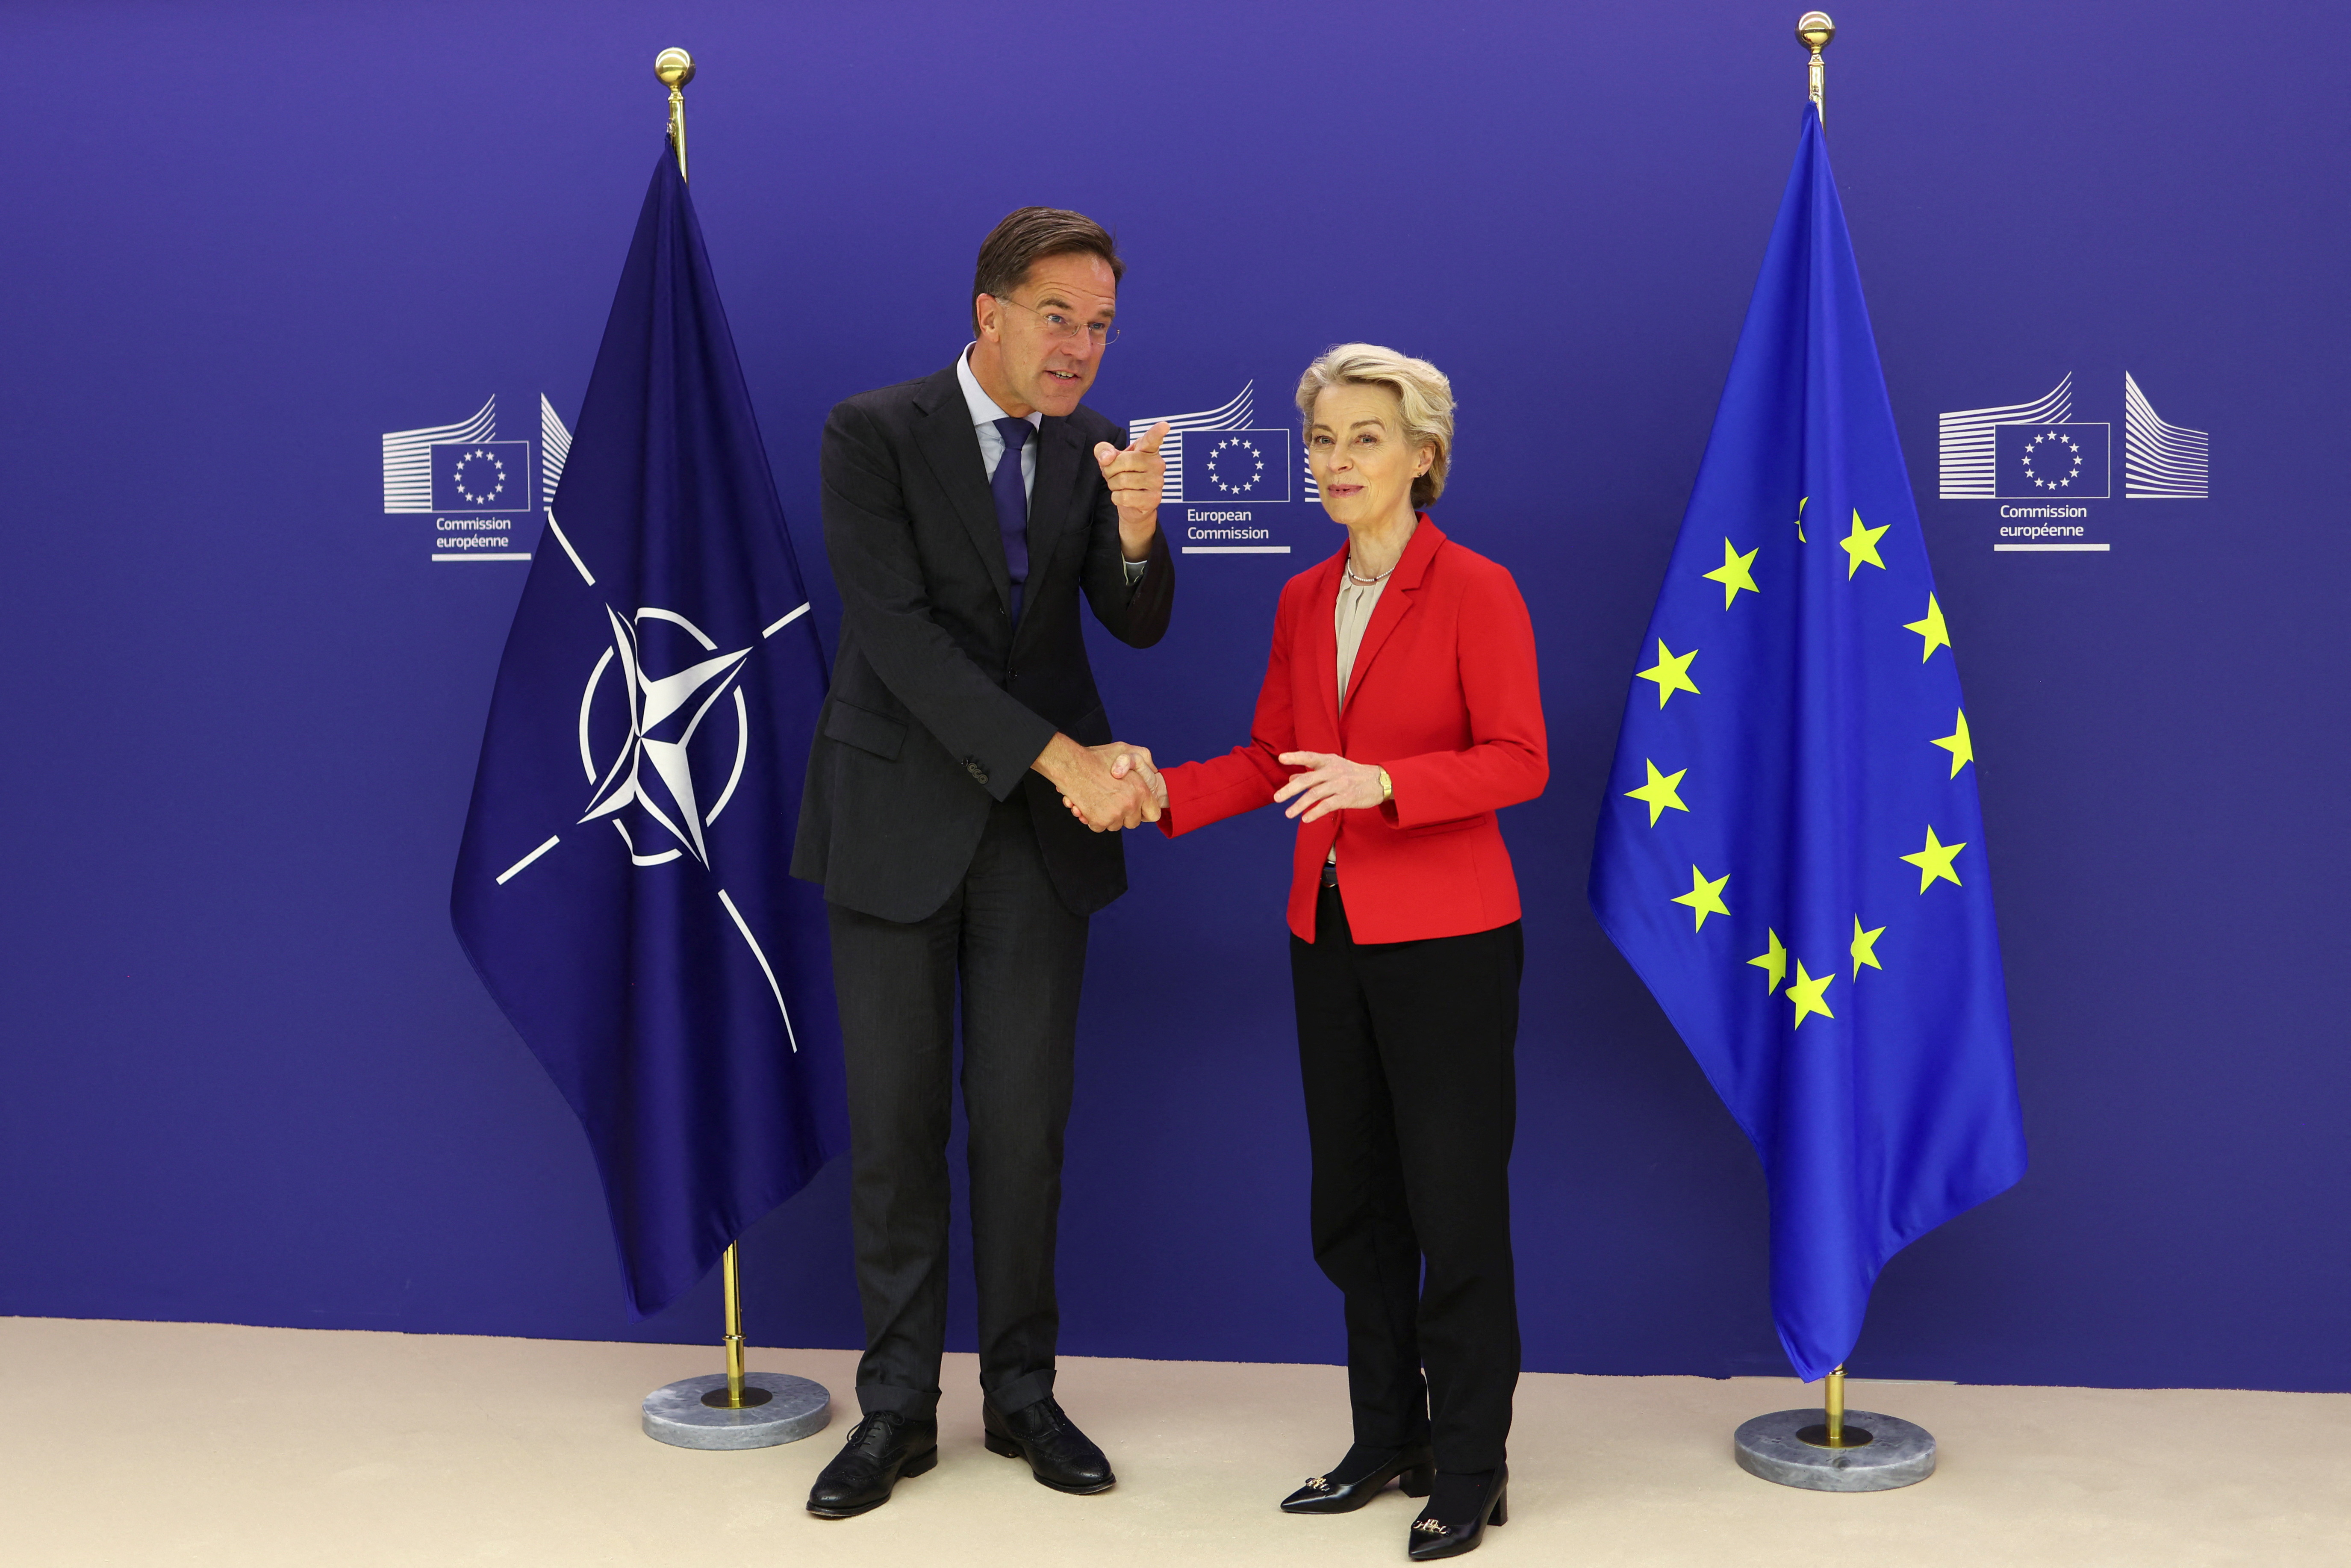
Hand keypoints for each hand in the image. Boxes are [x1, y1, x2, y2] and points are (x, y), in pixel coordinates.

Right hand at [1032, 732, 1157, 831]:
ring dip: (1107, 817)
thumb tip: (1152, 771)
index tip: (1136, 809)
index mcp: (1141, 789)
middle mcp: (1131, 803)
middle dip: (1124, 816)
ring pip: (1115, 825)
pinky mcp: (1100, 820)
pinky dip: (1092, 819)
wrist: (1071, 764)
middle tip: (1112, 802)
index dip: (1145, 813)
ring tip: (1098, 800)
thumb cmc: (1096, 757)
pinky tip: (1087, 805)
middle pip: (1133, 823)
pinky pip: (1099, 827)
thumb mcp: (1125, 750)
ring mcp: (1115, 814)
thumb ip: (1142, 759)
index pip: (1154, 814)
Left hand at [1093, 421, 1168, 558]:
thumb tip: (1106, 458)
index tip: (1164, 425)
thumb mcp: (1110, 459)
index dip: (1158, 432)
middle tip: (1115, 474)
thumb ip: (1104, 451)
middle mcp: (1157, 463)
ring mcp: (1158, 482)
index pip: (1152, 439)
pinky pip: (1125, 497)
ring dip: (1114, 485)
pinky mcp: (1154, 499)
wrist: (1132, 504)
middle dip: (1111, 470)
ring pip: (1123, 480)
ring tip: (1121, 486)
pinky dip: (1117, 498)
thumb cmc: (1123, 475)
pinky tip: (1124, 496)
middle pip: (1124, 461)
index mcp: (1148, 449)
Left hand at [1274, 751, 1385, 823]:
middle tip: (1276, 798)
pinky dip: (1315, 813)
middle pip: (1308, 779)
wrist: (1378, 781)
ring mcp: (1340, 784)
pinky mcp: (1346, 797)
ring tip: (1288, 814)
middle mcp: (1333, 771)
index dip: (1295, 757)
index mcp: (1329, 761)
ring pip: (1315, 794)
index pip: (1309, 756)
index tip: (1281, 758)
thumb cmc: (1352, 774)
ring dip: (1299, 805)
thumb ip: (1312, 773)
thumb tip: (1291, 778)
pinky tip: (1305, 819)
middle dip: (1290, 790)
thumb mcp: (1333, 768)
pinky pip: (1327, 805)